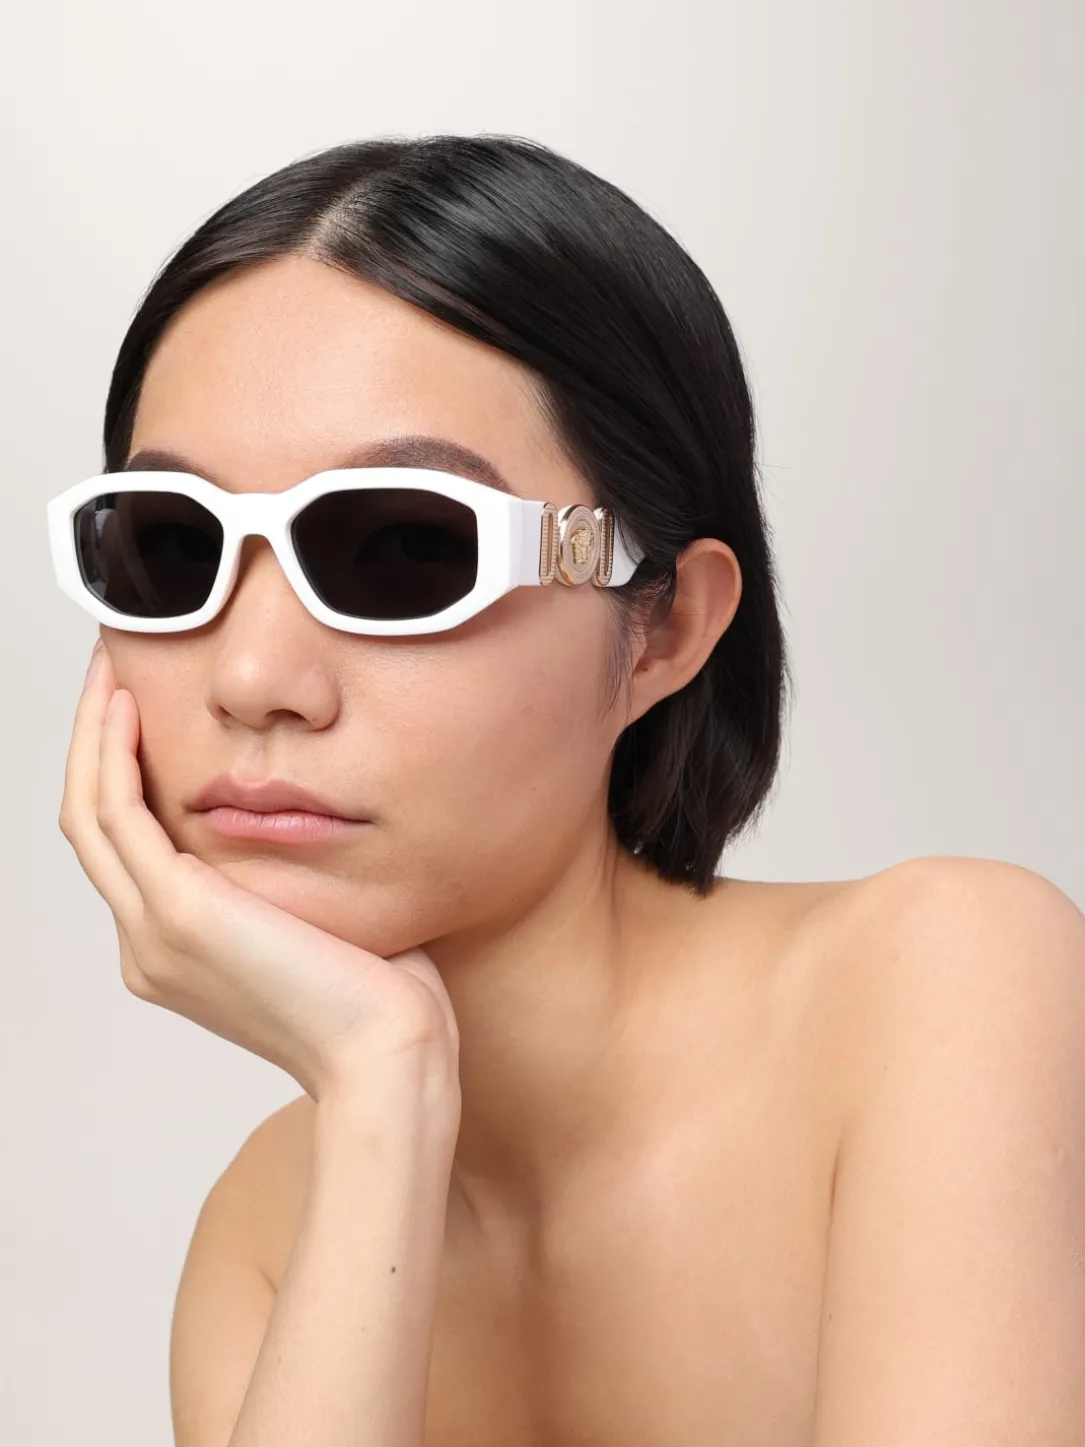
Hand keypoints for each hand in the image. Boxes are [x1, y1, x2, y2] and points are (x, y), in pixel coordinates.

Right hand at [57, 639, 460, 1103]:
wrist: (389, 1053)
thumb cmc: (380, 992)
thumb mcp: (319, 917)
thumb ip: (288, 873)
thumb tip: (309, 814)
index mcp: (175, 951)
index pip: (127, 846)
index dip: (121, 772)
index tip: (141, 708)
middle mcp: (148, 945)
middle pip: (92, 823)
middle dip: (92, 741)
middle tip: (109, 671)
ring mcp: (153, 933)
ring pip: (90, 812)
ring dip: (91, 735)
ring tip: (109, 669)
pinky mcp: (178, 912)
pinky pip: (120, 814)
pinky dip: (113, 754)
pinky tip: (129, 705)